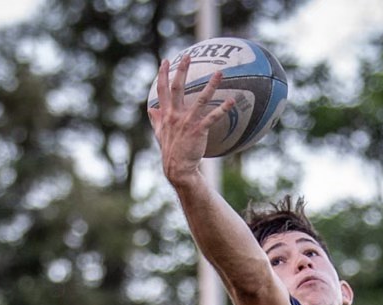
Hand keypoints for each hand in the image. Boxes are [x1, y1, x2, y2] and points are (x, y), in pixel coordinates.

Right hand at [148, 53, 228, 184]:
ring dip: (211, 85)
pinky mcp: (198, 130)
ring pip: (200, 99)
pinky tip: (232, 101)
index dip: (163, 75)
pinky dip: (223, 108)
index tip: (165, 61)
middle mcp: (175, 115)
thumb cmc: (170, 151)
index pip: (162, 90)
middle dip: (182, 71)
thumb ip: (156, 120)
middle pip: (177, 88)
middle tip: (188, 56)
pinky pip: (213, 117)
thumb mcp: (159, 134)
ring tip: (219, 73)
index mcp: (166, 115)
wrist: (178, 169)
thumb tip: (150, 109)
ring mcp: (187, 122)